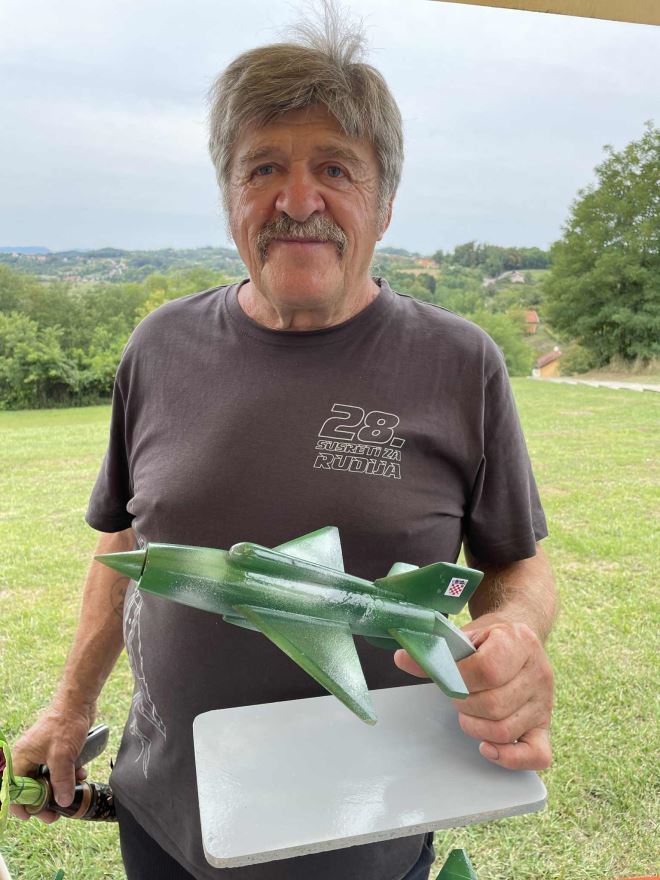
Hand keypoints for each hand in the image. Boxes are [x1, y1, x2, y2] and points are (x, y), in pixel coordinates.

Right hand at [9, 699, 95, 822]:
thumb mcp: (63, 756)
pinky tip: (82, 774)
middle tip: (57, 813)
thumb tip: (62, 802)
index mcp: (22, 758)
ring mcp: (43, 754)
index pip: (14, 789)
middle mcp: (29, 757)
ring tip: (74, 793)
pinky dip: (69, 774)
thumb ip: (61, 781)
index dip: (21, 805)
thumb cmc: (65, 724)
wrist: (79, 702)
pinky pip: (59, 769)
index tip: (33, 816)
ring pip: (47, 779)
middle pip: (31, 788)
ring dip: (60, 787)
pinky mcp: (56, 750)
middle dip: (45, 801)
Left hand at [394, 614, 552, 769]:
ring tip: (468, 711)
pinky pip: (536, 755)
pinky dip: (508, 758)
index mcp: (520, 641)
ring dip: (475, 726)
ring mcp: (544, 702)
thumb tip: (402, 659)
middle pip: (494, 704)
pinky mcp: (545, 726)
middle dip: (463, 703)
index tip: (448, 674)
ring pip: (505, 730)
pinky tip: (487, 747)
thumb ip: (435, 651)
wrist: (518, 639)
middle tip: (456, 693)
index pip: (488, 669)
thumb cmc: (488, 640)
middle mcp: (539, 672)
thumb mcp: (464, 636)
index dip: (459, 677)